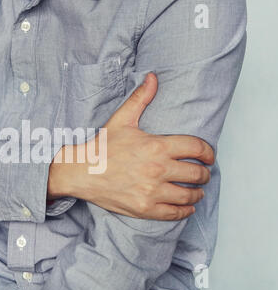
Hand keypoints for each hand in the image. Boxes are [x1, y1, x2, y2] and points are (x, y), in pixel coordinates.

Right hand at [47, 73, 213, 220]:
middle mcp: (157, 169)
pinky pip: (174, 212)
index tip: (209, 156)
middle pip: (197, 174)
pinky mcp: (144, 208)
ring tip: (197, 190)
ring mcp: (151, 191)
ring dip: (197, 193)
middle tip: (202, 173)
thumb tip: (153, 77)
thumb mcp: (122, 119)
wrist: (81, 172)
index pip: (196, 148)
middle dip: (204, 173)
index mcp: (156, 146)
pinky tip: (187, 207)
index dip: (208, 152)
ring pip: (189, 195)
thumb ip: (141, 98)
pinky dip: (185, 210)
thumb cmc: (102, 147)